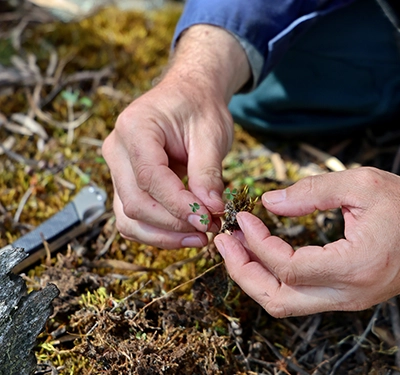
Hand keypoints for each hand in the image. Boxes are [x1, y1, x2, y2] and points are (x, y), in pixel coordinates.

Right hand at [102, 25, 249, 248]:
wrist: (189, 96)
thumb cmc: (200, 108)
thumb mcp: (211, 133)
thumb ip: (207, 172)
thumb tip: (210, 209)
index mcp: (134, 127)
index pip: (150, 178)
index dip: (178, 205)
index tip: (207, 220)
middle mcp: (116, 149)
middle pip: (135, 203)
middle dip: (173, 224)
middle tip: (209, 230)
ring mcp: (117, 168)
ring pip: (128, 218)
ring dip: (163, 235)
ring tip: (200, 238)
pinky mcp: (126, 183)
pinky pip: (133, 218)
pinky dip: (157, 232)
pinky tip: (185, 234)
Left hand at [215, 167, 399, 316]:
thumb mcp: (361, 184)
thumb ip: (311, 192)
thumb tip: (268, 202)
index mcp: (354, 266)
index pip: (288, 267)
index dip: (257, 242)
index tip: (244, 217)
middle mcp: (348, 294)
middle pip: (277, 300)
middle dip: (242, 272)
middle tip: (223, 242)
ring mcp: (347, 301)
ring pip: (285, 305)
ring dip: (254, 279)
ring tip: (236, 248)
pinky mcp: (346, 297)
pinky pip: (300, 298)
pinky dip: (274, 279)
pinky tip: (264, 254)